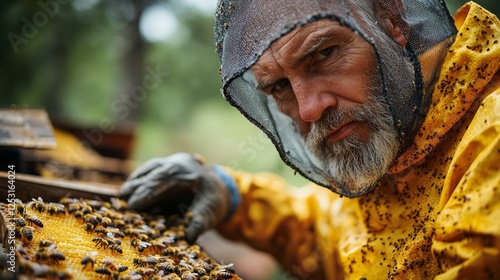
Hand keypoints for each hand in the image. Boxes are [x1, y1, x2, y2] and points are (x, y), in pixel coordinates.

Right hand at [119, 153, 238, 242]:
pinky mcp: (169, 162)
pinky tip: (129, 185)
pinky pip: (152, 166)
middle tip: (122, 200)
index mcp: (194, 177)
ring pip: (153, 167)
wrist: (218, 187)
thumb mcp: (210, 214)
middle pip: (158, 174)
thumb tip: (189, 238)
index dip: (148, 194)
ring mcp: (176, 161)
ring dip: (137, 179)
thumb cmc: (211, 203)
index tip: (134, 205)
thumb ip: (199, 224)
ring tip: (122, 193)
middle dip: (139, 187)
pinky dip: (140, 175)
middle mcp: (184, 165)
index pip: (167, 183)